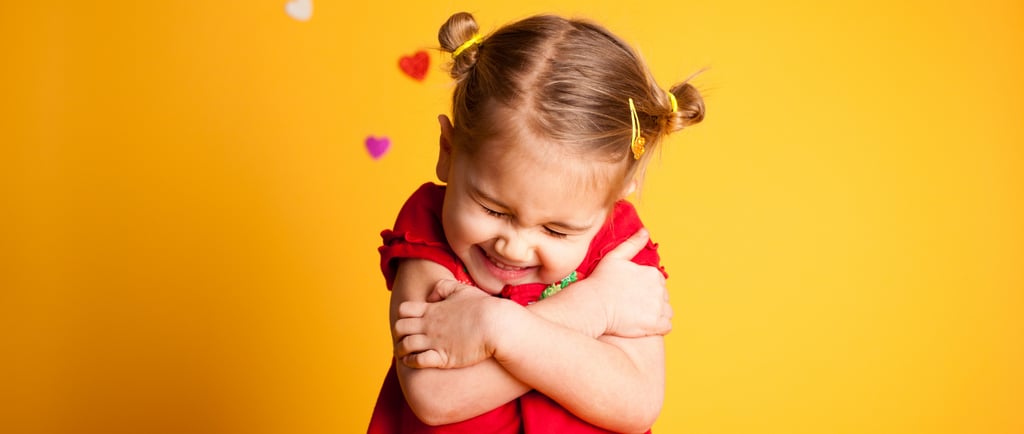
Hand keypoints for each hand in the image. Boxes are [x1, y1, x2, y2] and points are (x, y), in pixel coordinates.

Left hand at [393, 279, 508, 368]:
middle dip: (398, 334)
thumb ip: (443, 288)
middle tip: (403, 338)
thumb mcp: (462, 290)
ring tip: (404, 353)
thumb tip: (431, 297)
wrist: (496, 326)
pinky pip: (417, 361)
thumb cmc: (483, 308)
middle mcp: (429, 325)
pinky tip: (413, 361)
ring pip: (404, 346)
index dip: (403, 316)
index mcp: (433, 309)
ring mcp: (434, 342)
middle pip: (399, 328)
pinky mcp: (442, 358)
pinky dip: (410, 362)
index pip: (403, 310)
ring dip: (401, 350)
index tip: (410, 322)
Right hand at [585, 228, 672, 336]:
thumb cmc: (600, 281)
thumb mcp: (615, 257)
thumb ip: (632, 244)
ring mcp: (658, 307)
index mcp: (653, 274)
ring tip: (638, 316)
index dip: (645, 288)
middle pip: (662, 297)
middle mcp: (660, 290)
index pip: (658, 283)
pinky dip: (659, 327)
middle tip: (633, 306)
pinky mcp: (655, 324)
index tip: (632, 294)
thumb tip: (645, 231)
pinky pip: (666, 327)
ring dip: (656, 315)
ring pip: (666, 312)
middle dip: (651, 301)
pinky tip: (645, 326)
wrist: (593, 305)